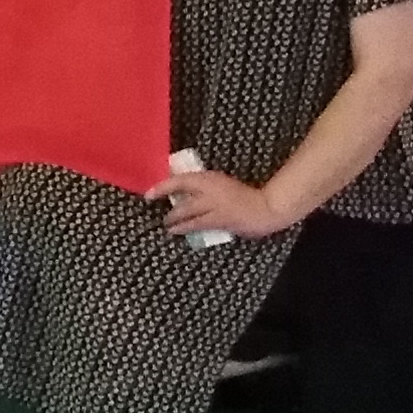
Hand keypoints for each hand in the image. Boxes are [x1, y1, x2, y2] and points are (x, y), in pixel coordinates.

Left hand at [157, 165, 284, 242]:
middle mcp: (209, 194)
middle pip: (183, 203)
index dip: (162, 188)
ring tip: (168, 227)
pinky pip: (200, 227)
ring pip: (190, 218)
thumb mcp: (219, 182)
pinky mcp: (221, 223)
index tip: (148, 195)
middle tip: (160, 216)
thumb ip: (202, 185)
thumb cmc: (241, 193)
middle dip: (170, 212)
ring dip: (177, 223)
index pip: (179, 181)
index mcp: (208, 179)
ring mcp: (215, 210)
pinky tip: (182, 232)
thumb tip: (181, 188)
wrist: (264, 207)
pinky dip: (189, 229)